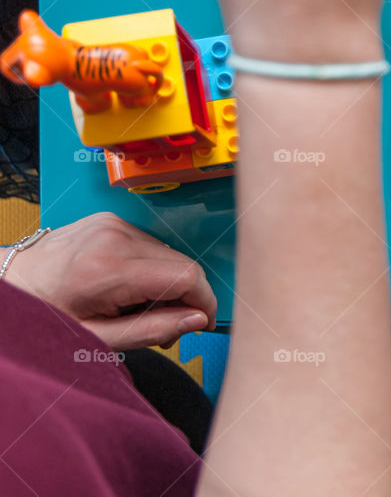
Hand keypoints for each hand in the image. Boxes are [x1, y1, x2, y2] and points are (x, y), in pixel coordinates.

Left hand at [4, 213, 215, 349]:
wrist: (11, 283)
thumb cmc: (47, 316)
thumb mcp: (98, 338)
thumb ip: (152, 330)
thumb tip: (197, 321)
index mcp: (110, 269)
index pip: (187, 276)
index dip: (204, 302)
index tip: (201, 323)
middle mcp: (116, 238)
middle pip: (183, 264)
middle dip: (186, 298)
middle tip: (166, 326)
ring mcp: (114, 224)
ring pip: (170, 255)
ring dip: (169, 284)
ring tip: (141, 308)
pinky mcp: (113, 220)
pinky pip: (153, 246)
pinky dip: (152, 269)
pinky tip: (131, 288)